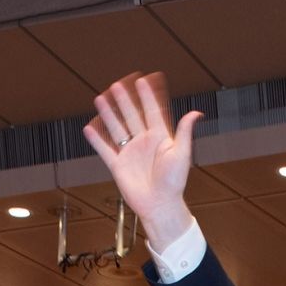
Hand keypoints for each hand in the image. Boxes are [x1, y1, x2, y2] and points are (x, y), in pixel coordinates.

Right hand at [82, 73, 200, 250]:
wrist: (160, 206)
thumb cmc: (175, 183)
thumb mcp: (182, 154)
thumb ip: (184, 132)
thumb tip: (195, 112)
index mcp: (160, 138)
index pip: (151, 111)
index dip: (147, 96)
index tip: (142, 80)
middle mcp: (143, 143)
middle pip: (131, 116)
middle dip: (124, 100)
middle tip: (117, 85)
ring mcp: (129, 153)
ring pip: (117, 129)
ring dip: (108, 114)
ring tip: (100, 98)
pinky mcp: (118, 166)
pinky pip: (105, 150)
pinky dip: (96, 140)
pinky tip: (89, 128)